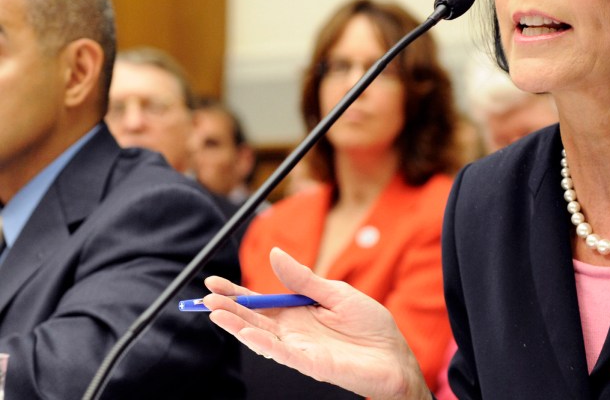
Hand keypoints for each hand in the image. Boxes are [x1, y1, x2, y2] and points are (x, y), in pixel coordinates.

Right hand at [203, 247, 431, 399]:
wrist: (394, 354)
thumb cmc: (370, 325)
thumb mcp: (336, 292)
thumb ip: (304, 278)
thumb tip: (274, 254)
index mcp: (298, 312)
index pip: (260, 301)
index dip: (236, 292)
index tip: (212, 282)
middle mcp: (293, 331)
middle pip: (253, 319)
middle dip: (228, 308)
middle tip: (205, 298)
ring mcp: (299, 348)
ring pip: (260, 337)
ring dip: (237, 326)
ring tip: (214, 312)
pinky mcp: (311, 363)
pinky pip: (281, 353)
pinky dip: (261, 343)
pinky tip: (244, 333)